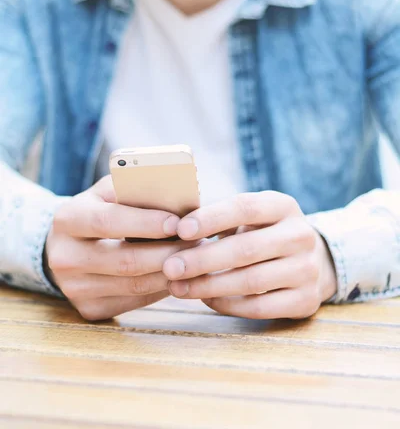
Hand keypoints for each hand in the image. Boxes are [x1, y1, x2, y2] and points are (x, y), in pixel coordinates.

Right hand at [45, 176, 196, 320]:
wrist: (67, 245)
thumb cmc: (100, 210)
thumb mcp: (109, 192)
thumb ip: (136, 189)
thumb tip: (178, 197)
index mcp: (68, 219)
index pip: (109, 221)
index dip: (146, 223)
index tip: (178, 222)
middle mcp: (64, 257)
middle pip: (126, 260)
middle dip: (168, 252)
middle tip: (198, 243)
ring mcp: (74, 288)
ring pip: (134, 285)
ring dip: (171, 272)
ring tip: (195, 258)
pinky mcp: (88, 309)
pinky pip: (135, 301)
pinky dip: (161, 289)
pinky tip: (179, 274)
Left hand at [162, 192, 337, 319]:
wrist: (314, 262)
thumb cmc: (265, 233)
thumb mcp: (253, 216)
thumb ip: (222, 217)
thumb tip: (174, 227)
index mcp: (284, 206)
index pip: (246, 207)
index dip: (212, 218)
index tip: (180, 230)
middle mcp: (301, 235)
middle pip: (246, 249)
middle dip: (203, 259)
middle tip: (170, 267)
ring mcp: (307, 270)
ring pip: (251, 281)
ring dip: (209, 286)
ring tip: (178, 287)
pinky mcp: (306, 301)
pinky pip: (259, 307)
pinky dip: (227, 305)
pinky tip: (205, 299)